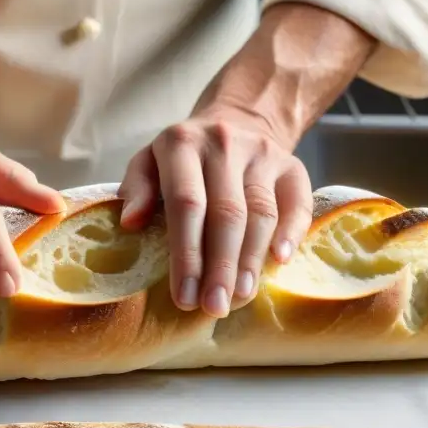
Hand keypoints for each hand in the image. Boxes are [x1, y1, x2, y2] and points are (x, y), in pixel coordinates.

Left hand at [118, 107, 312, 316]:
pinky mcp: (293, 166)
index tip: (183, 296)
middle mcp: (225, 144)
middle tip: (214, 307)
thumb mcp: (149, 160)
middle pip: (226, 214)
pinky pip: (297, 202)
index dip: (186, 254)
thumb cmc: (184, 157)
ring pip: (260, 213)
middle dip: (219, 267)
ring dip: (250, 260)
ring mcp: (263, 154)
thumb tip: (130, 223)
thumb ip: (137, 188)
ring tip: (239, 296)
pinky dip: (290, 233)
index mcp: (182, 144)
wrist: (239, 120)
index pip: (186, 204)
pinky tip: (278, 262)